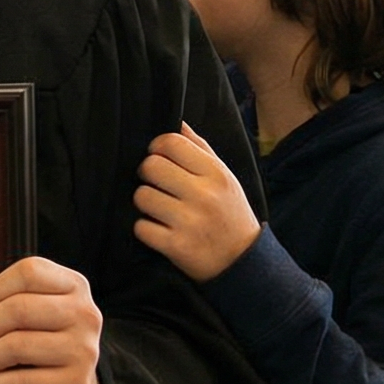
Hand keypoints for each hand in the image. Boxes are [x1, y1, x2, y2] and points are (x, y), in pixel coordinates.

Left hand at [131, 123, 261, 282]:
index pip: (171, 142)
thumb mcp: (224, 176)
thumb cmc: (229, 212)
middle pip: (150, 166)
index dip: (157, 147)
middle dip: (147, 174)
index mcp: (215, 173)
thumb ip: (200, 148)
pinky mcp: (176, 247)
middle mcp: (203, 195)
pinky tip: (160, 229)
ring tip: (159, 208)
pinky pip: (140, 227)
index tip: (159, 157)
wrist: (243, 261)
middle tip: (156, 183)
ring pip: (141, 196)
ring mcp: (189, 222)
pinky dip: (146, 228)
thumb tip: (176, 122)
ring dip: (145, 202)